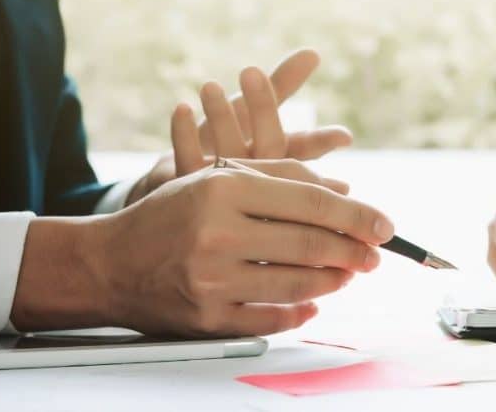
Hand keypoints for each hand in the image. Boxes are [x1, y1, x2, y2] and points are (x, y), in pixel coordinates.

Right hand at [12, 161, 395, 336]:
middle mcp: (218, 232)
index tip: (386, 226)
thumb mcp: (220, 177)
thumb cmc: (175, 213)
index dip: (357, 216)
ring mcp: (212, 279)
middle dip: (354, 252)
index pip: (311, 202)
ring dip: (333, 281)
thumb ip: (283, 178)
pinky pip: (272, 319)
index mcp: (225, 188)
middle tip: (374, 256)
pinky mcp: (207, 318)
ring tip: (347, 274)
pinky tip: (315, 301)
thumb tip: (346, 193)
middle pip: (310, 244)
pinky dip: (301, 311)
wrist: (110, 263)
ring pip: (297, 284)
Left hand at [127, 49, 353, 203]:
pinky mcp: (191, 189)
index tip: (345, 137)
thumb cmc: (230, 144)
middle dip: (262, 108)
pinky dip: (184, 133)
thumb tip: (312, 52)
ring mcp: (227, 186)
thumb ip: (283, 83)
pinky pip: (188, 160)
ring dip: (219, 117)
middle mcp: (258, 176)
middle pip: (269, 147)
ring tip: (209, 85)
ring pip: (229, 153)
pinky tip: (181, 107)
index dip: (323, 143)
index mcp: (280, 160)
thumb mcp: (256, 112)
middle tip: (252, 70)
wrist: (187, 197)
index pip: (307, 150)